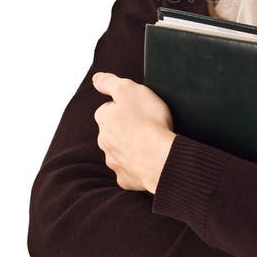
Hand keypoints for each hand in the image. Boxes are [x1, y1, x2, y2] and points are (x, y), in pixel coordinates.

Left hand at [92, 72, 175, 193]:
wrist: (160, 158)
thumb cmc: (148, 122)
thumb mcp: (129, 89)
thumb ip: (110, 82)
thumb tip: (96, 78)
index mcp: (104, 119)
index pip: (109, 107)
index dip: (125, 105)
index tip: (139, 107)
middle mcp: (104, 141)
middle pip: (113, 130)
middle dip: (126, 126)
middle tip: (147, 123)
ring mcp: (114, 161)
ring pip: (120, 150)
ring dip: (131, 146)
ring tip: (150, 142)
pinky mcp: (126, 178)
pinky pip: (130, 170)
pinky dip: (137, 165)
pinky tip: (149, 160)